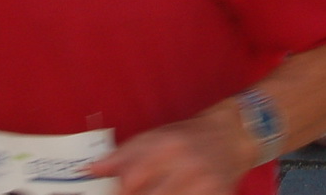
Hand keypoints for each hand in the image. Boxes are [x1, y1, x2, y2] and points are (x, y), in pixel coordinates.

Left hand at [88, 104, 253, 194]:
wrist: (235, 136)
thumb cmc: (190, 136)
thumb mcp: (157, 136)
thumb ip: (124, 154)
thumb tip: (91, 170)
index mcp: (168, 146)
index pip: (129, 182)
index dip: (118, 191)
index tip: (113, 192)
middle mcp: (187, 165)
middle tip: (134, 192)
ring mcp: (204, 184)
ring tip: (159, 190)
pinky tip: (176, 193)